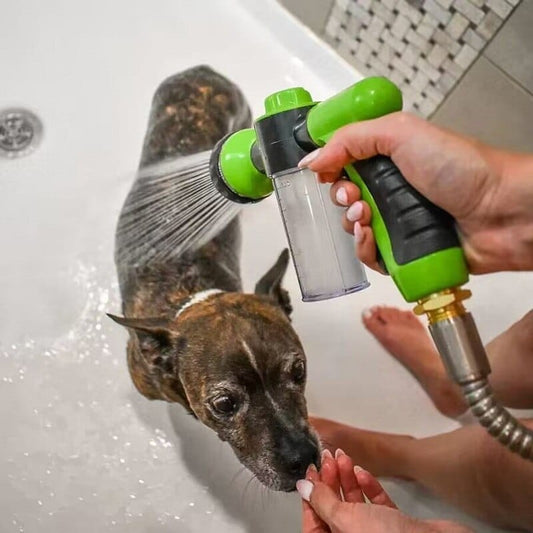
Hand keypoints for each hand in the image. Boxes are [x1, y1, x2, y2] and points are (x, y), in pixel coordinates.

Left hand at [298, 449, 471, 532]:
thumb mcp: (345, 519)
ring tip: (343, 455)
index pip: (314, 521)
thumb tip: (302, 486)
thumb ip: (322, 501)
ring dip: (348, 478)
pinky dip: (370, 486)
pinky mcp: (398, 525)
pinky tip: (363, 471)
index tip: (312, 469)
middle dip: (330, 481)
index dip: (311, 495)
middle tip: (328, 456)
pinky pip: (378, 504)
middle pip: (335, 509)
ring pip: (356, 504)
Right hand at [299, 112, 532, 273]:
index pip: (346, 165)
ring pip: (354, 229)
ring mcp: (397, 223)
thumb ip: (351, 140)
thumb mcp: (401, 134)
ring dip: (351, 224)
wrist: (500, 212)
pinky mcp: (403, 252)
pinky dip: (364, 249)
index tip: (328, 175)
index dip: (331, 170)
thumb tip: (311, 159)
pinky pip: (370, 256)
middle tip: (355, 197)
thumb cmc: (458, 167)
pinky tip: (371, 239)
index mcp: (390, 159)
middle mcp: (392, 191)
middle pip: (346, 198)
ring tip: (367, 217)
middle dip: (340, 198)